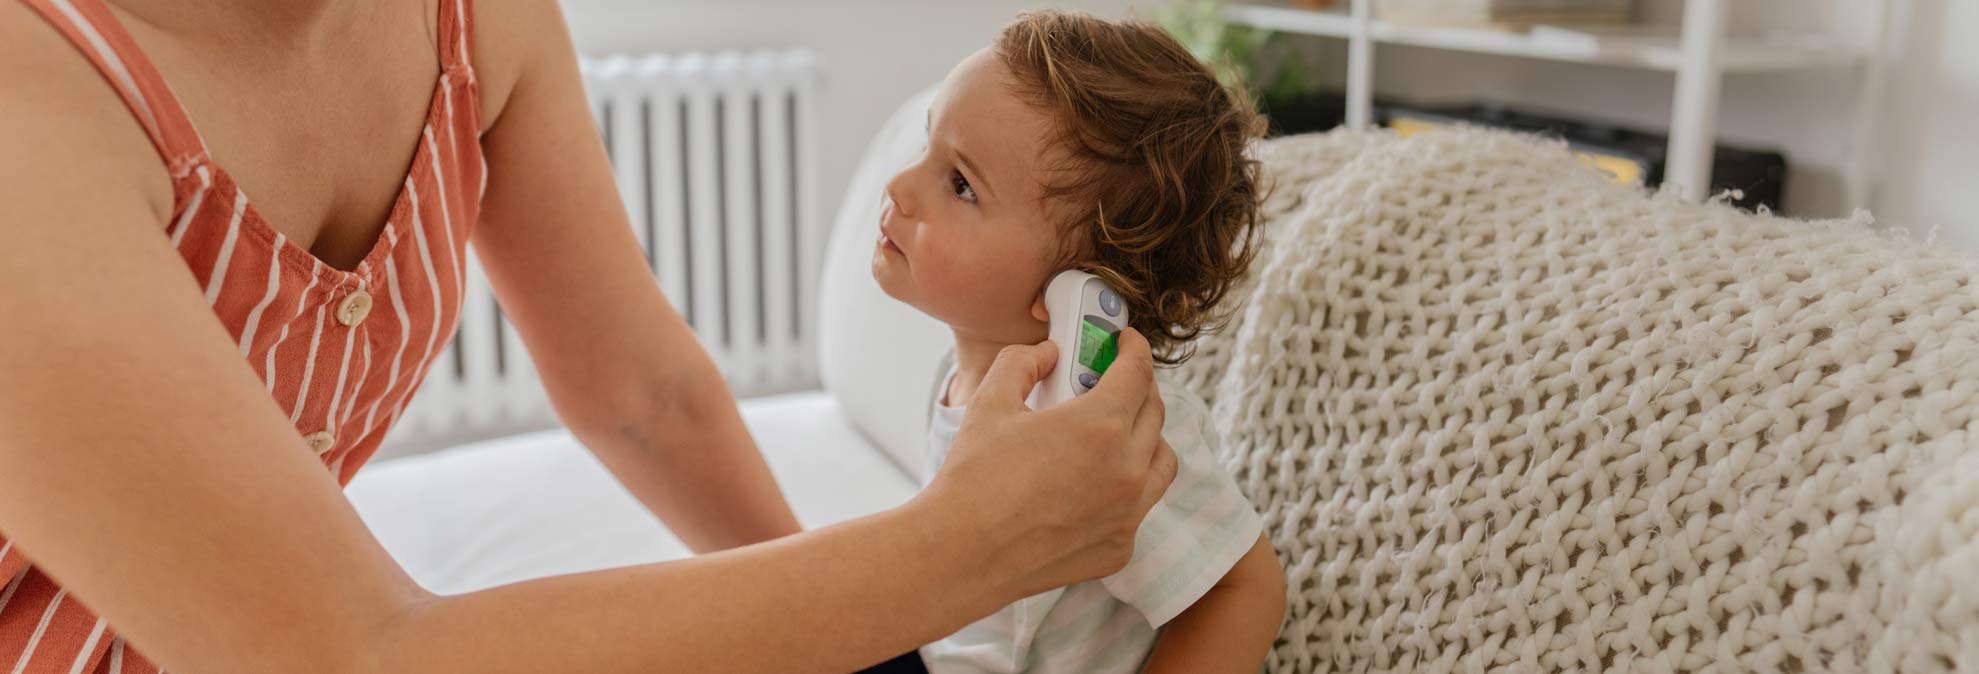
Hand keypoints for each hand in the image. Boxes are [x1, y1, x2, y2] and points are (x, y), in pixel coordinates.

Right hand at [917, 328, 1177, 598]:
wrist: (962, 554)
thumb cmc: (974, 476)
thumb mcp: (991, 401)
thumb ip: (1023, 362)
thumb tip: (1049, 354)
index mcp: (1101, 426)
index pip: (1139, 373)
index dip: (1135, 350)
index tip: (1127, 343)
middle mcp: (1127, 470)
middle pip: (1155, 414)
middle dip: (1139, 390)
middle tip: (1115, 384)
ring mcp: (1128, 514)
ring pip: (1160, 463)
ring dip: (1146, 439)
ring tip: (1117, 434)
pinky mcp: (1119, 548)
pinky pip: (1138, 508)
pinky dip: (1126, 489)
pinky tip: (1095, 486)